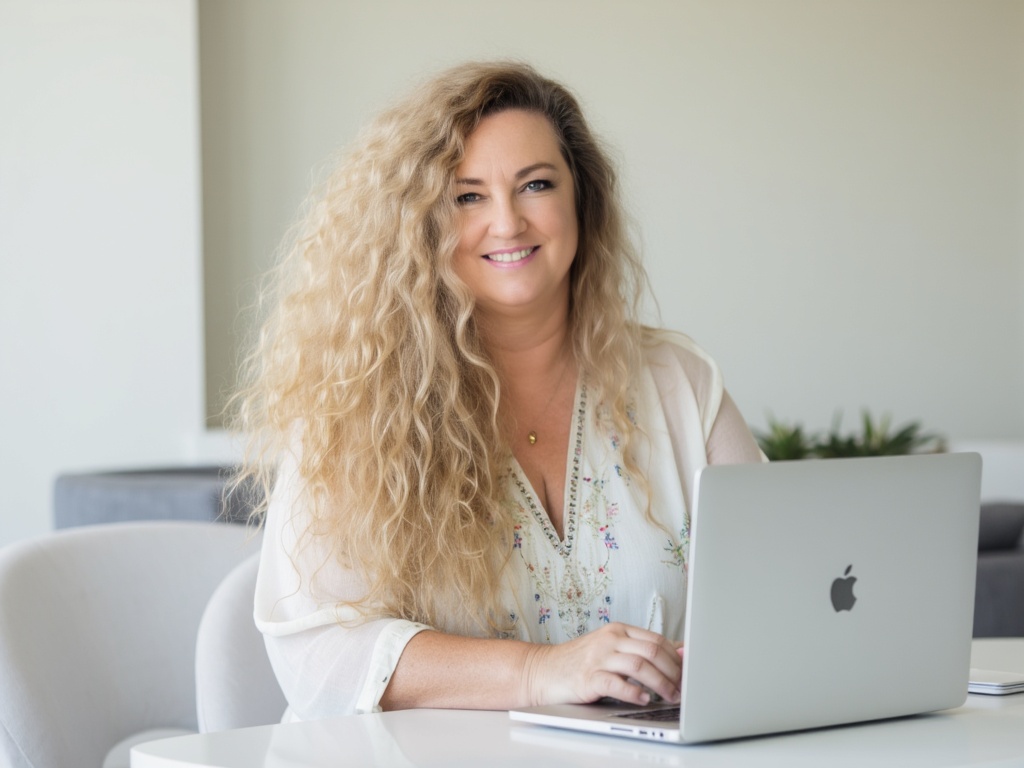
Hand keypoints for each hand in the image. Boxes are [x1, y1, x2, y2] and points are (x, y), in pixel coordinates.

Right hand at [520, 622, 681, 706]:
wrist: (543, 670)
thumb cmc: (581, 662)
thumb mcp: (612, 648)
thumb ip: (641, 649)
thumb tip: (681, 652)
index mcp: (618, 630)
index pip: (656, 640)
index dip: (676, 658)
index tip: (688, 673)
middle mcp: (609, 640)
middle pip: (651, 651)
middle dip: (673, 672)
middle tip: (683, 689)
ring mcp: (598, 657)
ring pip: (639, 666)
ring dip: (660, 684)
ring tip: (670, 697)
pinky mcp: (587, 678)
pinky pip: (616, 683)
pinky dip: (634, 693)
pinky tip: (643, 700)